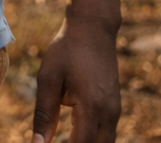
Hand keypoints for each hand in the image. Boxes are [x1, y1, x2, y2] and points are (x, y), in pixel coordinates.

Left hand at [32, 14, 120, 142]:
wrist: (93, 28)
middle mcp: (109, 114)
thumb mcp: (48, 79)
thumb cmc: (67, 50)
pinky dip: (92, 140)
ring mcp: (115, 111)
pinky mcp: (115, 107)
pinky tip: (73, 137)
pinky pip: (107, 134)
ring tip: (64, 139)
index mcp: (92, 107)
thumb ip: (44, 114)